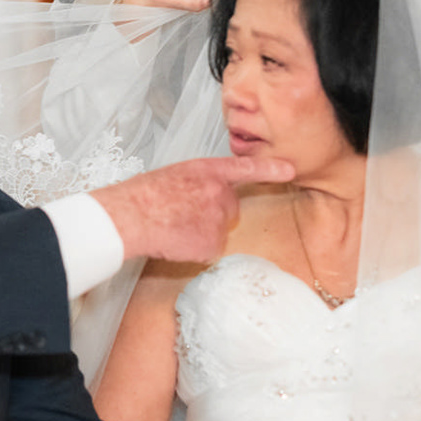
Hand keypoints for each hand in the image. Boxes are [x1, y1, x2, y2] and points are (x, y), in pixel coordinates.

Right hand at [92, 156, 295, 262]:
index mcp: (207, 171)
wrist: (130, 216)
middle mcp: (219, 193)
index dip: (270, 169)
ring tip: (173, 227)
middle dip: (213, 215)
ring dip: (200, 234)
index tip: (290, 170)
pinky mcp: (212, 243)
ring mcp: (218, 219)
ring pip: (218, 232)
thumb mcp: (174, 176)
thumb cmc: (143, 196)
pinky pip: (209, 251)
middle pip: (231, 209)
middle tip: (182, 216)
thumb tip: (205, 200)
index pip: (245, 169)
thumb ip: (199, 184)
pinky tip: (175, 241)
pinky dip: (194, 251)